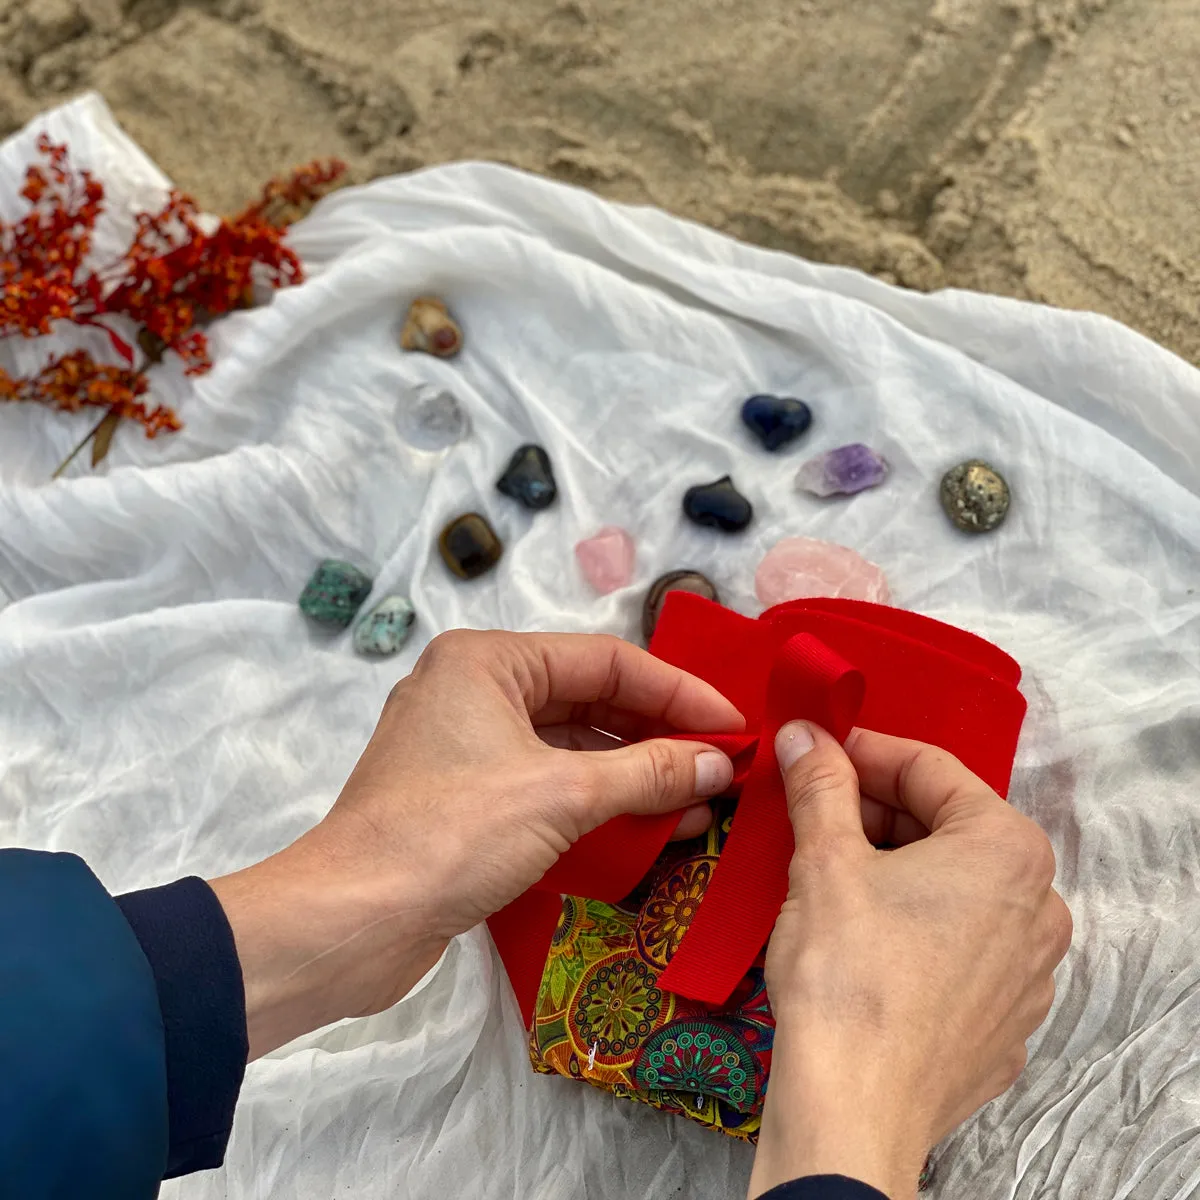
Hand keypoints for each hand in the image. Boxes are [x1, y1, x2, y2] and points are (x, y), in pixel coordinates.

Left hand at [210, 630, 742, 1057]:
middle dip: (658, 736)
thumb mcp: (560, 795)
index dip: (678, 693)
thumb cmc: (451, 835)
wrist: (351, 921)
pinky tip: (650, 826)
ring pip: (570, 746)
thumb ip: (647, 773)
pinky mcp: (465, 800)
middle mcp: (475, 690)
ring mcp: (467, 746)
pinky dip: (597, 803)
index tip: (735, 726)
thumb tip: (718, 764)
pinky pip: (547, 785)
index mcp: (487, 661)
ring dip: (634, 774)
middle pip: (589, 701)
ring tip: (700, 803)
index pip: (605, 661)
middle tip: (723, 767)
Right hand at [749, 722, 1070, 1199]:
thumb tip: (806, 734)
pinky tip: (864, 942)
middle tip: (814, 814)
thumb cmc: (848, 971)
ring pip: (956, 891)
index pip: (930, 769)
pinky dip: (916, 929)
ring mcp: (1030, 973)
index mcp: (1007, 849)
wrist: (855, 1106)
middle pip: (948, 828)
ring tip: (832, 876)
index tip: (817, 752)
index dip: (864, 752)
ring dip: (896, 870)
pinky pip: (961, 950)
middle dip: (877, 813)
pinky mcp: (1005, 1024)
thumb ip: (820, 783)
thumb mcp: (825, 858)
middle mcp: (1039, 905)